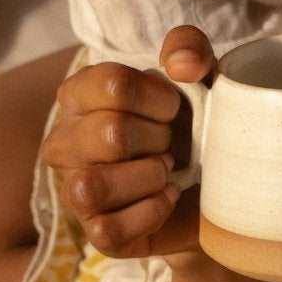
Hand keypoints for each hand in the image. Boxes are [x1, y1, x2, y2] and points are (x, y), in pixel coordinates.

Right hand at [40, 24, 214, 259]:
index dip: (158, 96)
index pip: (111, 83)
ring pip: (91, 186)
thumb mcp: (200, 75)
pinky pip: (108, 230)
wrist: (217, 189)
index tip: (174, 107)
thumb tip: (181, 64)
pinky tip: (168, 198)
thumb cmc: (194, 122)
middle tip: (172, 143)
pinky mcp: (96, 233)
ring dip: (147, 177)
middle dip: (158, 139)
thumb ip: (188, 47)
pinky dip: (150, 213)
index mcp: (80, 96)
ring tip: (167, 171)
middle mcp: (64, 142)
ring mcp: (73, 190)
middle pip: (109, 135)